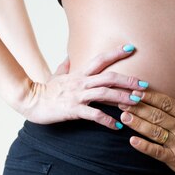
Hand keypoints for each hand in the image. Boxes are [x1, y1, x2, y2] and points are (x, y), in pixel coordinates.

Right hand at [20, 45, 147, 128]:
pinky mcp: (73, 110)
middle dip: (128, 80)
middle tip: (145, 84)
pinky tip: (117, 125)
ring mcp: (77, 95)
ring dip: (122, 98)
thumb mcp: (56, 75)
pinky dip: (106, 120)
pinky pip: (93, 114)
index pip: (100, 59)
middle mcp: (81, 82)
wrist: (29, 101)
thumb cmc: (45, 90)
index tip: (131, 48)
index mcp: (80, 74)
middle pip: (109, 77)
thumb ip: (66, 66)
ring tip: (137, 103)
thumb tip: (69, 56)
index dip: (115, 53)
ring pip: (104, 93)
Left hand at [119, 74, 174, 174]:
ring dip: (138, 123)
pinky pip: (156, 152)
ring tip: (123, 116)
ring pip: (154, 131)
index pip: (167, 103)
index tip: (137, 90)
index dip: (151, 96)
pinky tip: (132, 140)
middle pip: (157, 115)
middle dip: (138, 107)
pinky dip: (144, 146)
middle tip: (122, 99)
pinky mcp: (174, 160)